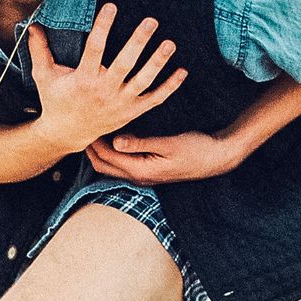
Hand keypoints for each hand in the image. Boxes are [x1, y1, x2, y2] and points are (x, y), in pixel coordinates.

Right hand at [27, 4, 186, 151]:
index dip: (103, 27)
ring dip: (158, 62)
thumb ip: (40, 50)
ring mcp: (121, 103)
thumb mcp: (44, 76)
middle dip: (139, 41)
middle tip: (151, 21)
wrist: (67, 134)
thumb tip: (32, 24)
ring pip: (144, 80)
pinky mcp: (132, 112)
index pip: (95, 48)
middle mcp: (104, 91)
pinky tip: (182, 71)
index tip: (111, 7)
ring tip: (170, 43)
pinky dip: (170, 86)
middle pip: (125, 63)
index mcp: (84, 79)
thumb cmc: (55, 101)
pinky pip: (155, 99)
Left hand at [86, 128, 243, 181]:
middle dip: (89, 149)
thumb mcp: (168, 143)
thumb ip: (140, 143)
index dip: (92, 142)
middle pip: (103, 166)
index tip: (84, 123)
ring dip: (99, 151)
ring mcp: (143, 175)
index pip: (106, 157)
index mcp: (141, 170)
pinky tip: (111, 137)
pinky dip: (111, 153)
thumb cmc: (196, 148)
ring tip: (92, 130)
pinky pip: (122, 164)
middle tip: (82, 127)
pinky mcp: (149, 170)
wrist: (217, 158)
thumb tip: (115, 141)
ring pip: (111, 166)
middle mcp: (139, 176)